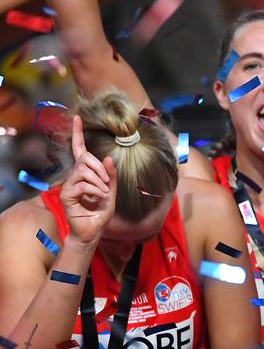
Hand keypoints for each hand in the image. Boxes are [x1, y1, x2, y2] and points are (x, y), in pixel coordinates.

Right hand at [60, 115, 116, 245]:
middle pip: (85, 159)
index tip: (78, 118)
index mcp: (85, 173)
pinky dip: (95, 191)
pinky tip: (98, 199)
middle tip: (107, 184)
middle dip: (100, 169)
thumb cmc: (101, 212)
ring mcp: (68, 185)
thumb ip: (111, 177)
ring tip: (103, 194)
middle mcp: (74, 176)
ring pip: (84, 171)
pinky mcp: (66, 195)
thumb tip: (107, 158)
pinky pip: (82, 184)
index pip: (79, 150)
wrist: (93, 231)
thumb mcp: (112, 192)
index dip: (78, 134)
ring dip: (99, 182)